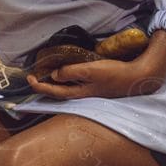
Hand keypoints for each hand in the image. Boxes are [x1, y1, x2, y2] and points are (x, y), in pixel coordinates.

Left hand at [27, 56, 165, 99]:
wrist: (136, 77)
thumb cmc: (114, 74)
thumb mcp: (91, 70)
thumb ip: (72, 72)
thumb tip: (54, 75)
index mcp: (79, 93)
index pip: (53, 91)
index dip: (39, 86)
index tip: (29, 78)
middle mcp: (82, 95)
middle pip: (57, 93)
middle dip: (43, 86)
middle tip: (32, 77)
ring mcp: (89, 92)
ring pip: (66, 90)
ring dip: (53, 83)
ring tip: (44, 75)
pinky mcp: (95, 86)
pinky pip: (74, 85)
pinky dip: (65, 80)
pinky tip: (65, 74)